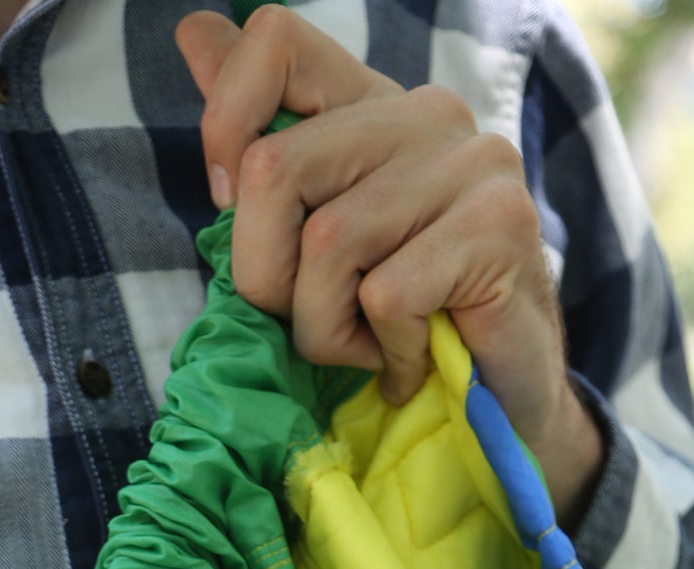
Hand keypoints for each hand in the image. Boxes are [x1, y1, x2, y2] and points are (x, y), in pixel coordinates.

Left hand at [175, 5, 605, 527]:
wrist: (501, 405)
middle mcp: (428, 115)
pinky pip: (385, 296)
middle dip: (266, 277)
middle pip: (273, 168)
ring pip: (327, 243)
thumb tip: (192, 30)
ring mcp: (473, 163)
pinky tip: (414, 359)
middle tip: (316, 322)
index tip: (232, 205)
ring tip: (373, 347)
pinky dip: (384, 352)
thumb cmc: (396, 329)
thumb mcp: (309, 242)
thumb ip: (261, 143)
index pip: (275, 42)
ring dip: (326, 329)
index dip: (225, 123)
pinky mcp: (501, 226)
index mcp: (373, 107)